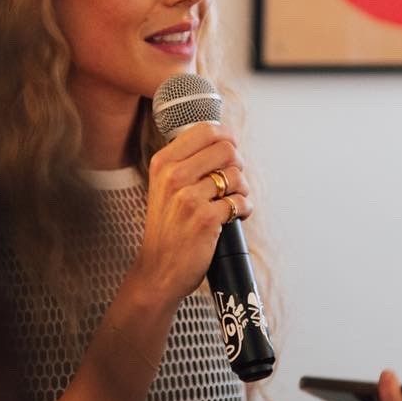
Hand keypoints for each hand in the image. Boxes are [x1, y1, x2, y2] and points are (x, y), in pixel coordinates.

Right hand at [129, 122, 253, 305]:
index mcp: (163, 162)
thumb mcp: (165, 187)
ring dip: (241, 190)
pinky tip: (232, 218)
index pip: (206, 130)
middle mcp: (173, 176)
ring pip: (237, 176)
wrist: (159, 270)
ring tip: (230, 202)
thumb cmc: (168, 228)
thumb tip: (225, 142)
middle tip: (231, 182)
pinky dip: (243, 209)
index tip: (230, 152)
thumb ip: (187, 162)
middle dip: (237, 165)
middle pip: (227, 149)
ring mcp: (188, 197)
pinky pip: (241, 202)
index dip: (226, 138)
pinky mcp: (205, 218)